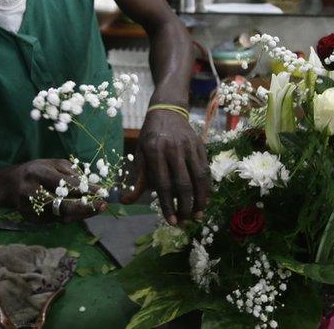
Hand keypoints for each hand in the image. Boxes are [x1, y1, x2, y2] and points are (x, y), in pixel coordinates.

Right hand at [9, 159, 106, 222]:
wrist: (8, 186)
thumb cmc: (35, 171)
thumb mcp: (50, 164)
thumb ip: (70, 172)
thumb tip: (91, 183)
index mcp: (37, 173)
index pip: (64, 183)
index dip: (84, 189)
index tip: (102, 192)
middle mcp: (32, 192)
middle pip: (61, 205)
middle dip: (85, 207)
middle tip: (103, 206)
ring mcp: (30, 209)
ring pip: (60, 216)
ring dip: (81, 213)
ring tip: (97, 208)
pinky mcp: (32, 220)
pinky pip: (56, 220)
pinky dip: (70, 216)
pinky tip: (81, 211)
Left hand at [122, 110, 209, 224]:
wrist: (167, 111)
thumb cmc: (150, 136)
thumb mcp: (140, 154)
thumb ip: (137, 179)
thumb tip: (126, 201)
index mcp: (154, 151)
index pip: (162, 184)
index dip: (167, 204)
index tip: (170, 221)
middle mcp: (173, 148)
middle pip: (183, 184)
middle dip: (184, 206)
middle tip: (184, 221)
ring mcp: (189, 146)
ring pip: (199, 178)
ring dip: (200, 200)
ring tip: (197, 215)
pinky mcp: (201, 145)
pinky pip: (206, 170)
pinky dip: (207, 187)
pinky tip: (204, 200)